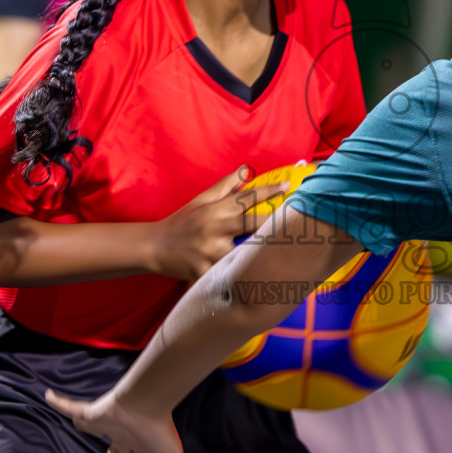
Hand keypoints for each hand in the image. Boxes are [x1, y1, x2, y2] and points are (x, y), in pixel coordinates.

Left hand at [45, 389, 183, 452]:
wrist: (145, 402)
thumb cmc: (158, 429)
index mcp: (141, 444)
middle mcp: (123, 433)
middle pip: (116, 446)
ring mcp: (105, 422)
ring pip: (91, 426)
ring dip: (83, 426)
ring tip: (75, 433)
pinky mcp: (91, 413)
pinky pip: (70, 407)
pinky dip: (59, 403)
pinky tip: (47, 397)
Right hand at [148, 168, 288, 281]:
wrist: (154, 247)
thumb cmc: (182, 221)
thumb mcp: (201, 200)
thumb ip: (226, 186)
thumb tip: (246, 170)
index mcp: (216, 210)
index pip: (247, 198)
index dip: (269, 192)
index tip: (288, 188)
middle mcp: (216, 228)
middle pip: (254, 224)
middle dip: (274, 223)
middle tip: (296, 223)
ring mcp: (211, 251)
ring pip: (246, 252)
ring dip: (262, 252)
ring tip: (285, 253)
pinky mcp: (206, 271)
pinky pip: (230, 274)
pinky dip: (243, 276)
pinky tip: (261, 282)